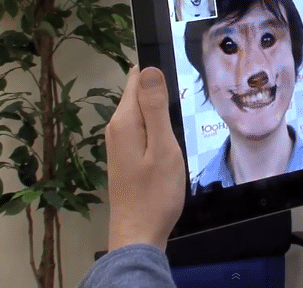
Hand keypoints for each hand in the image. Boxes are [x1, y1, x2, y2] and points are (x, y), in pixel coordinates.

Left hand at [105, 66, 184, 250]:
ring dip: (161, 115)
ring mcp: (118, 142)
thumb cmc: (155, 194)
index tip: (179, 82)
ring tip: (181, 129)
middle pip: (139, 94)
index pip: (137, 78)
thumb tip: (149, 68)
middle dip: (161, 95)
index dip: (157, 74)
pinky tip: (170, 145)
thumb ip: (155, 108)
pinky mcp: (125, 155)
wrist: (138, 234)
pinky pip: (141, 129)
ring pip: (141, 113)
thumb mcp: (163, 147)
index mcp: (124, 121)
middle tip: (186, 110)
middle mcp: (116, 127)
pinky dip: (157, 131)